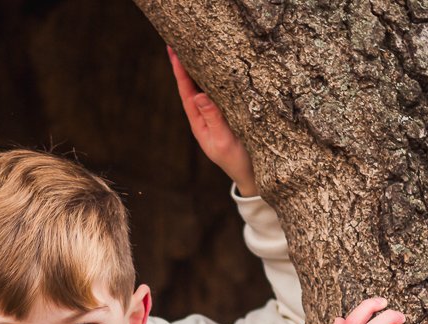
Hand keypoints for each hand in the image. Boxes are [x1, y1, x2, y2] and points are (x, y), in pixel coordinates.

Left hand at [168, 46, 257, 197]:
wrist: (254, 176)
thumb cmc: (239, 161)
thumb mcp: (224, 141)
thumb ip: (213, 119)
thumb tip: (198, 96)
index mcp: (200, 124)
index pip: (187, 94)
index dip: (180, 73)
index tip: (174, 53)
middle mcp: (205, 118)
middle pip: (192, 88)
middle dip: (184, 67)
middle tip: (175, 44)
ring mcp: (217, 117)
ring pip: (204, 89)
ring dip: (197, 70)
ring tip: (190, 50)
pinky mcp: (230, 115)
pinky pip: (218, 93)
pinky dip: (214, 78)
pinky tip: (214, 67)